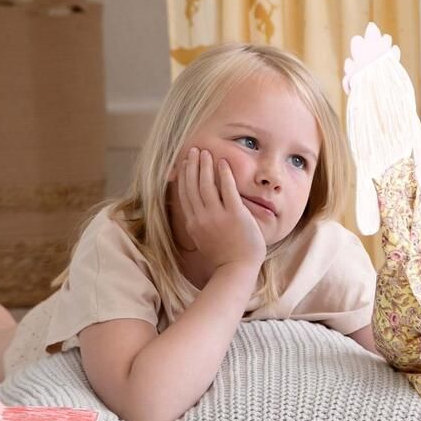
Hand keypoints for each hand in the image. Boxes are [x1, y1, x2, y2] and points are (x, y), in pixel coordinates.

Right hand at [176, 148, 265, 270]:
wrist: (236, 270)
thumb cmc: (224, 258)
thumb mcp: (203, 241)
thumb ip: (198, 225)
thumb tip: (195, 214)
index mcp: (193, 224)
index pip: (184, 194)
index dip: (183, 176)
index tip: (184, 163)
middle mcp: (201, 218)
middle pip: (192, 185)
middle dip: (192, 165)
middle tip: (194, 151)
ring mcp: (217, 216)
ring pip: (206, 184)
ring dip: (205, 166)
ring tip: (206, 152)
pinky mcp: (235, 215)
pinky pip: (227, 189)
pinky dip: (224, 174)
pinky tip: (223, 162)